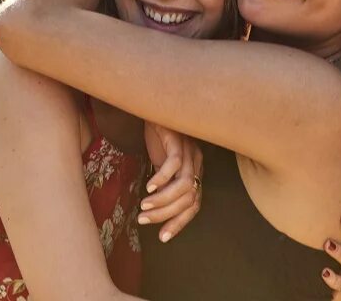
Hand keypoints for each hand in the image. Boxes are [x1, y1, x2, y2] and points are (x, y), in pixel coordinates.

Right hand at [139, 122, 202, 241]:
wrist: (154, 104)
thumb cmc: (158, 134)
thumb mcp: (162, 161)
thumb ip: (164, 181)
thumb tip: (153, 206)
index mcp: (195, 171)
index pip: (195, 204)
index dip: (180, 222)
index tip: (162, 237)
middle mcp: (196, 162)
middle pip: (190, 198)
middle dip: (167, 215)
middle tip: (144, 220)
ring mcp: (189, 151)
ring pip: (184, 185)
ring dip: (163, 200)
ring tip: (143, 206)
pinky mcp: (178, 139)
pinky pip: (174, 164)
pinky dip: (162, 178)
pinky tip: (148, 185)